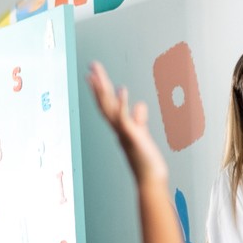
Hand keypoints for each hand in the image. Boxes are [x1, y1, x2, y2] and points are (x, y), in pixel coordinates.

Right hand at [86, 63, 167, 182]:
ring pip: (110, 108)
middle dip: (98, 83)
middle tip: (92, 65)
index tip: (93, 75)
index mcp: (120, 126)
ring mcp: (123, 132)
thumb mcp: (142, 134)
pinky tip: (122, 89)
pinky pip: (124, 117)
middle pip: (105, 102)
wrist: (150, 177)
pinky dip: (122, 103)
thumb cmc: (146, 159)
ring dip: (104, 90)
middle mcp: (118, 128)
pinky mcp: (133, 136)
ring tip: (98, 73)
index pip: (107, 104)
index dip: (99, 89)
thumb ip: (139, 119)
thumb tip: (138, 104)